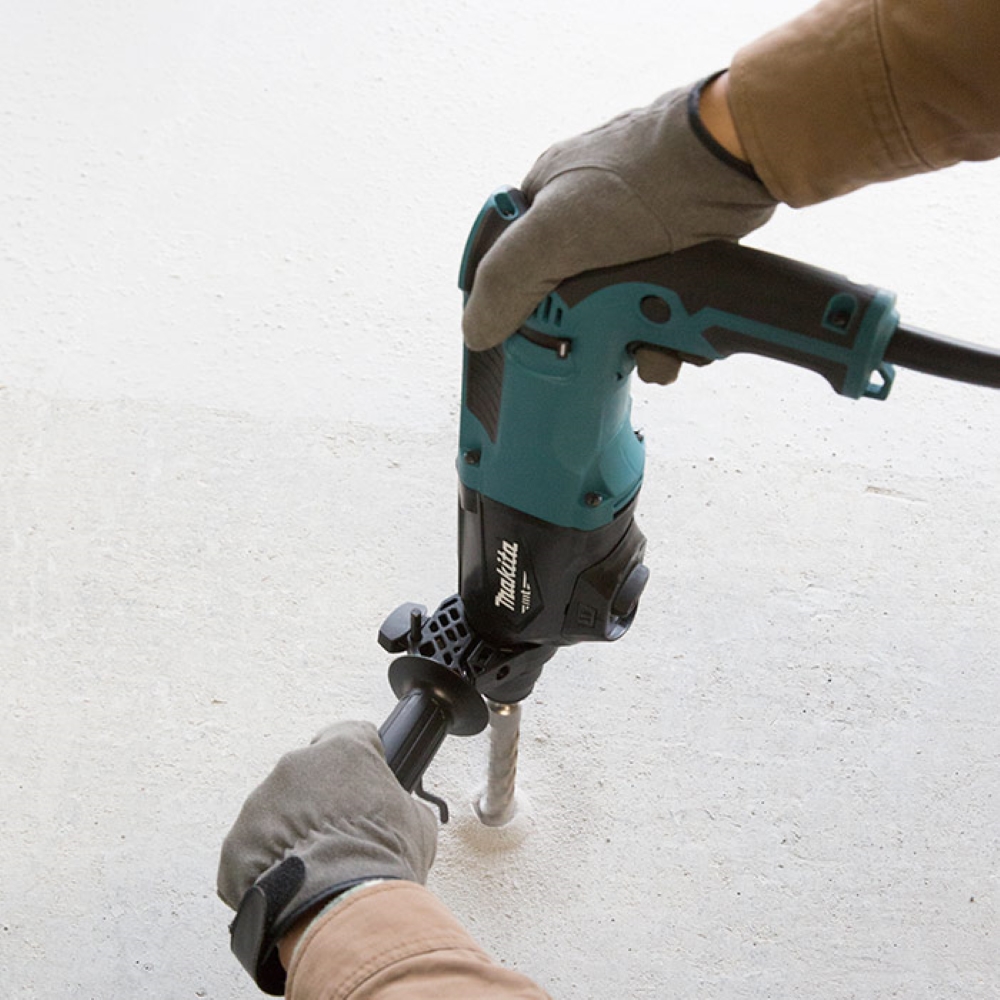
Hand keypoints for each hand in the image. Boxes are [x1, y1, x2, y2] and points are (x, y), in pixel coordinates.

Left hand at [217, 721, 436, 994]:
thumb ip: (399, 803)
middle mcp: (296, 765)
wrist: (340, 908)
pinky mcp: (236, 843)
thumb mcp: (417, 823)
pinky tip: (291, 891)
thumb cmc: (383, 861)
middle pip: (306, 777)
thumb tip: (396, 811)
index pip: (349, 735)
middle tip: (338, 838)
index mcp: (344, 750)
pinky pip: (252, 852)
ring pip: (275, 814)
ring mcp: (260, 803)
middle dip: (319, 803)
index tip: (360, 783)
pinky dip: (267, 870)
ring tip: (315, 872)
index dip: (357, 762)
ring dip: (291, 835)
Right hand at [462, 75, 776, 383]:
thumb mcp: (555, 231)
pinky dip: (670, 338)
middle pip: (570, 308)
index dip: (518, 310)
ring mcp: (636, 242)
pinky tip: (679, 340)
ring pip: (619, 319)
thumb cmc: (649, 176)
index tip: (534, 344)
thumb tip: (476, 329)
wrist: (739, 161)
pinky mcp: (678, 260)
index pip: (511, 269)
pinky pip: (661, 317)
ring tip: (653, 343)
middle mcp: (588, 222)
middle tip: (603, 344)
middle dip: (589, 337)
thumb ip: (506, 281)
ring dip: (636, 346)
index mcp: (546, 204)